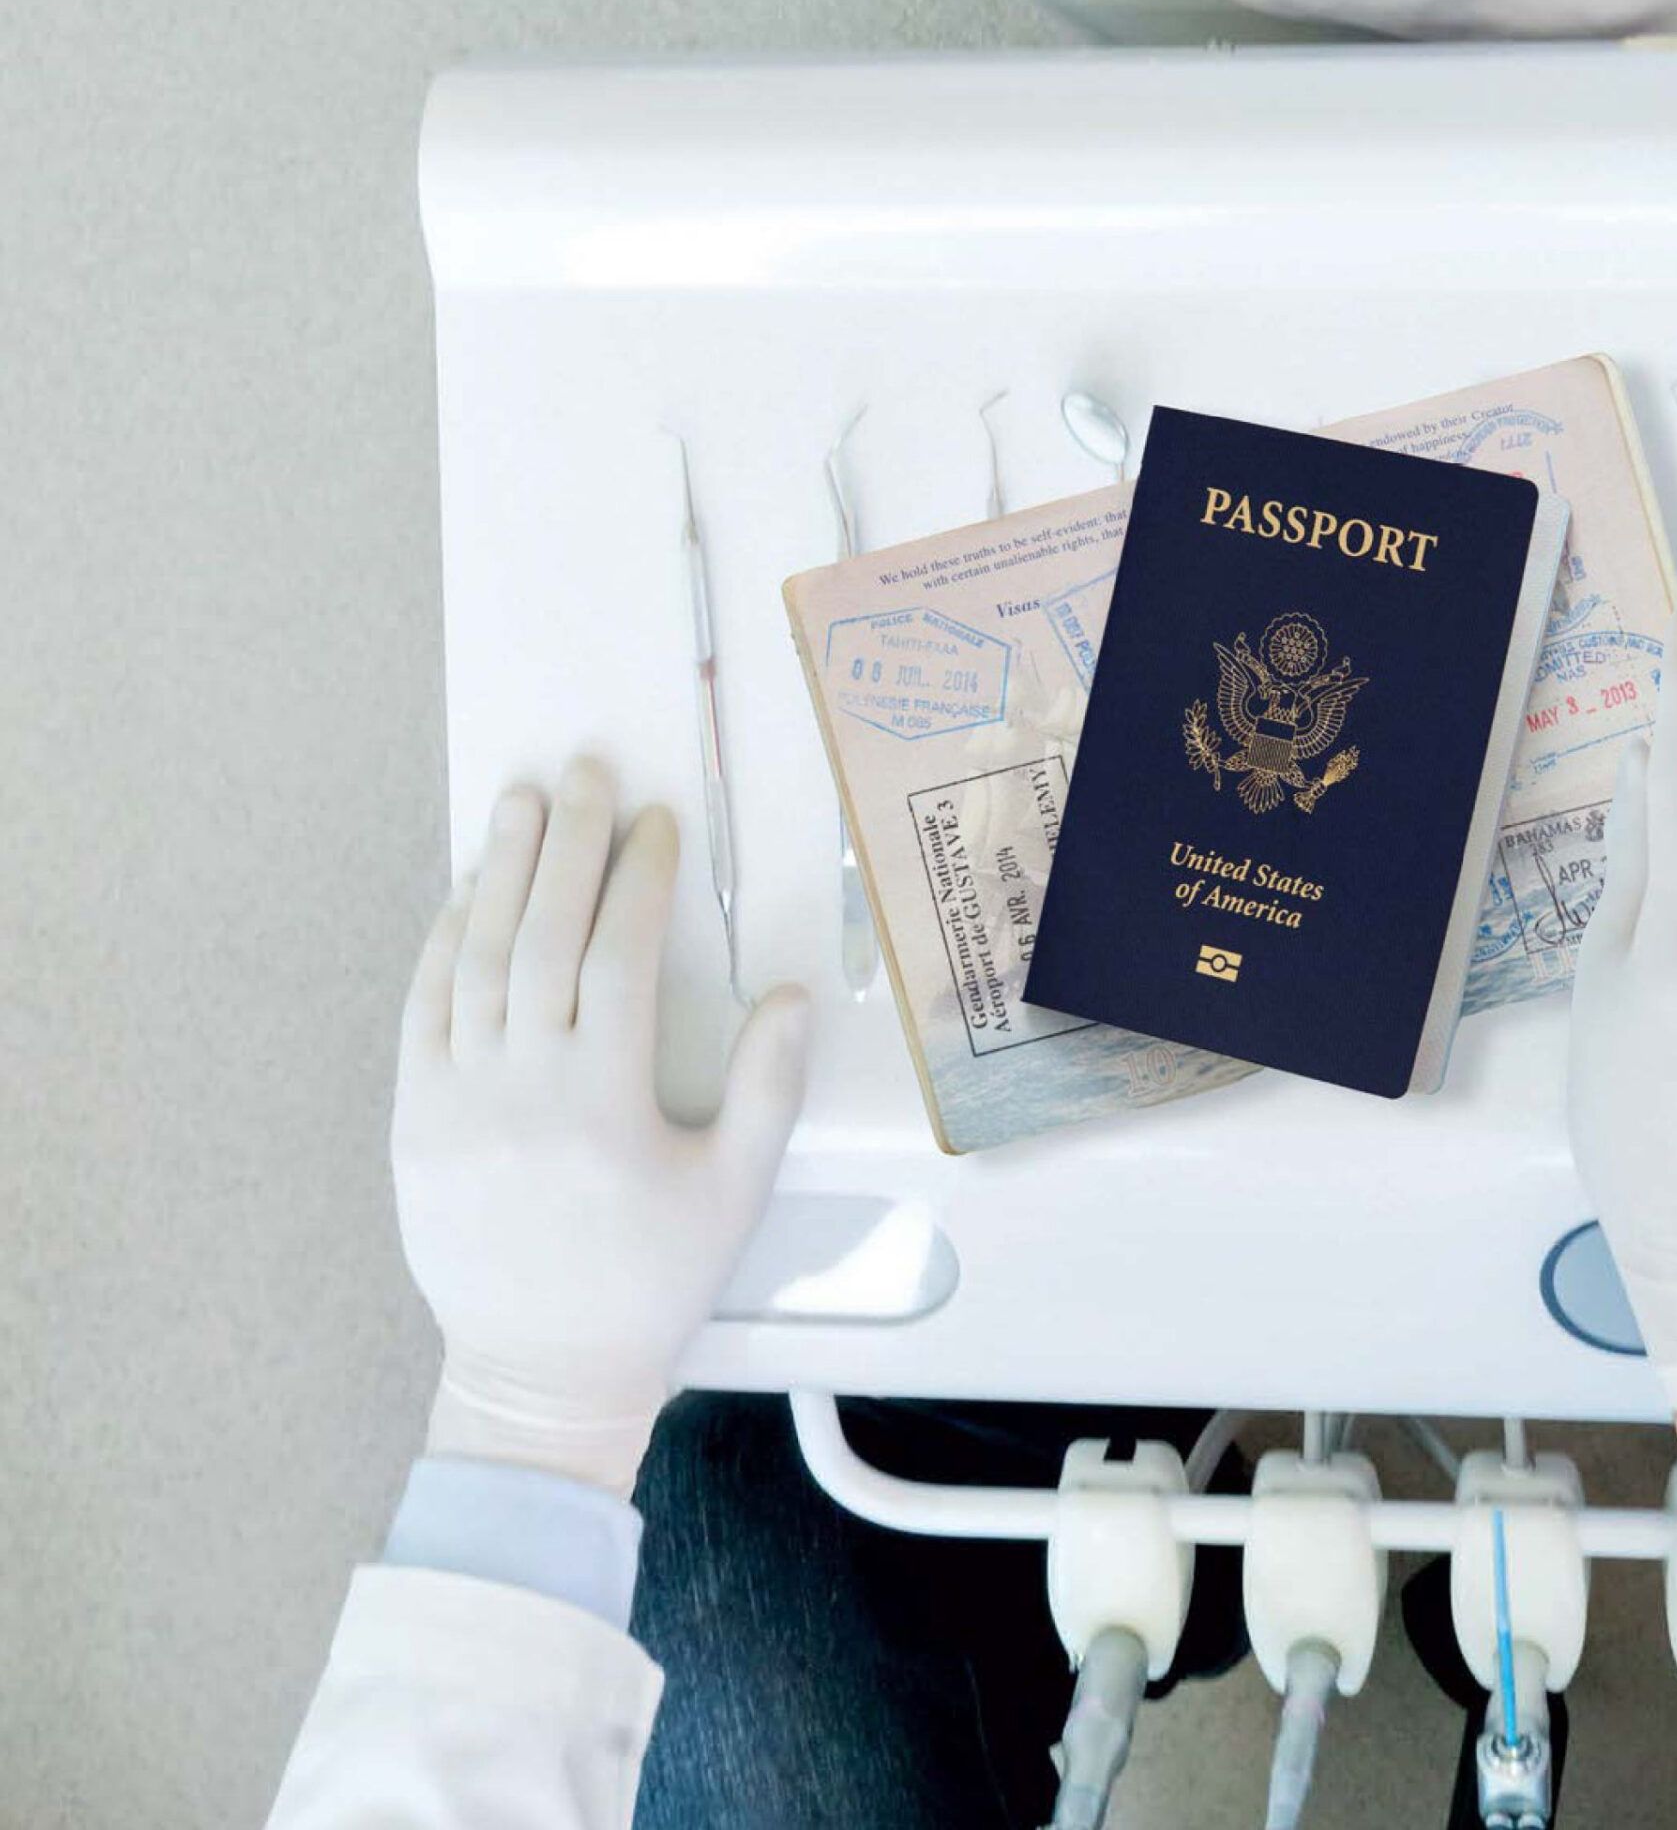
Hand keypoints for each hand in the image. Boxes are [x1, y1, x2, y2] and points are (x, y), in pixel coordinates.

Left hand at [394, 759, 811, 1496]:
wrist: (542, 1371)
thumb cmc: (652, 1282)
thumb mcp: (733, 1192)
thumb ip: (767, 1090)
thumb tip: (792, 994)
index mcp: (607, 1103)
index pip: (620, 958)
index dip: (640, 880)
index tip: (658, 822)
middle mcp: (523, 1089)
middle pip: (543, 938)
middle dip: (570, 846)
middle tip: (588, 774)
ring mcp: (456, 1102)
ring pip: (477, 960)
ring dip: (503, 872)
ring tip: (525, 802)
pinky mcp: (415, 1121)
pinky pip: (424, 1011)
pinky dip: (445, 944)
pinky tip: (470, 893)